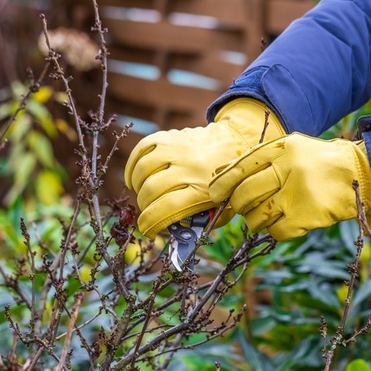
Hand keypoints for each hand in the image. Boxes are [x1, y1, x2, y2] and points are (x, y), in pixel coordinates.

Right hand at [124, 98, 283, 237]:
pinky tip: (134, 177)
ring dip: (137, 186)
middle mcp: (190, 167)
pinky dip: (133, 165)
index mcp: (204, 189)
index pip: (167, 208)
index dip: (150, 223)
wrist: (238, 143)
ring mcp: (179, 149)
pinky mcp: (171, 136)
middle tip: (148, 209)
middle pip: (151, 190)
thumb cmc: (228, 183)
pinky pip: (142, 148)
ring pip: (143, 169)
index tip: (147, 230)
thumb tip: (173, 234)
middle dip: (144, 205)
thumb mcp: (222, 209)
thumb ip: (200, 224)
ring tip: (142, 192)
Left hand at [209, 133, 370, 240]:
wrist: (361, 175)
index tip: (214, 193)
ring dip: (254, 220)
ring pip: (256, 216)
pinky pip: (274, 232)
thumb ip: (259, 160)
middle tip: (240, 207)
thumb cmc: (318, 163)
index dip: (223, 182)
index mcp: (282, 149)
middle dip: (237, 205)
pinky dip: (273, 231)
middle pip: (245, 194)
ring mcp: (297, 194)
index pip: (241, 166)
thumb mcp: (291, 150)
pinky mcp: (306, 217)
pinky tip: (282, 222)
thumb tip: (219, 176)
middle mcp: (288, 169)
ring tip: (265, 214)